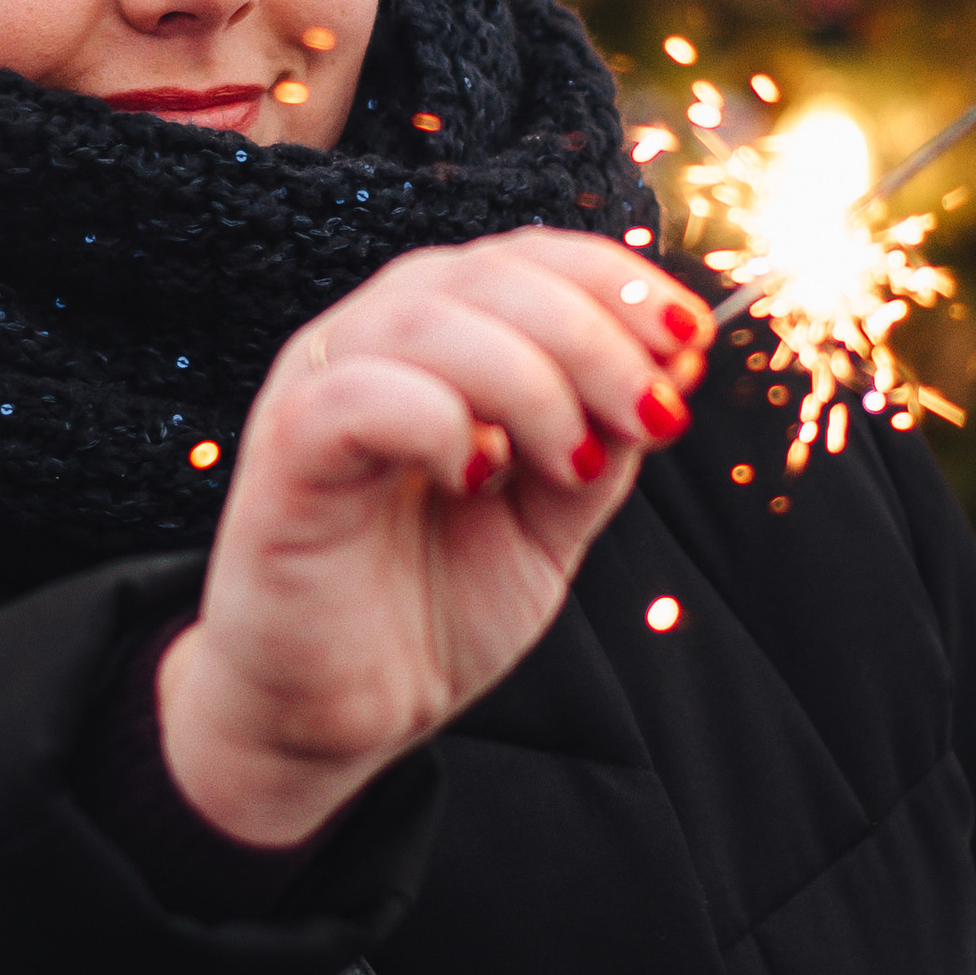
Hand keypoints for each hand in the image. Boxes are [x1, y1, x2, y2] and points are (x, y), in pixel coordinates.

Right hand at [156, 233, 710, 847]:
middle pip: (489, 275)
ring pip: (429, 319)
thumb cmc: (429, 607)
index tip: (690, 345)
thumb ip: (603, 439)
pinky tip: (476, 476)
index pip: (529, 257)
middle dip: (596, 337)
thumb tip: (676, 362)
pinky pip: (359, 395)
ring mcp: (320, 390)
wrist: (337, 717)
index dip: (616, 283)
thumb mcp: (552, 518)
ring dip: (532, 383)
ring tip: (569, 464)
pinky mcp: (285, 453)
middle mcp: (374, 343)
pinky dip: (440, 423)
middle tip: (654, 416)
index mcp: (441, 341)